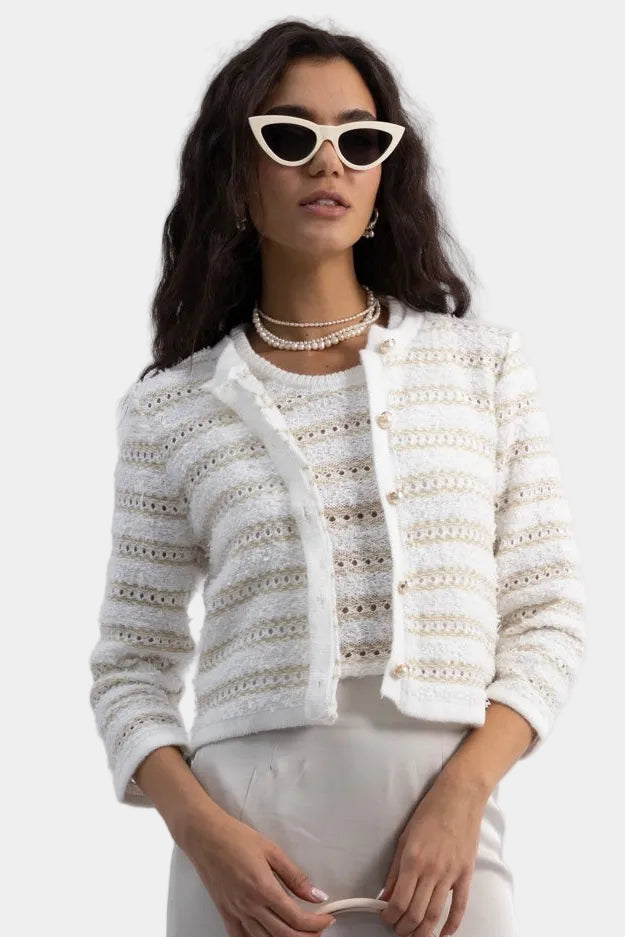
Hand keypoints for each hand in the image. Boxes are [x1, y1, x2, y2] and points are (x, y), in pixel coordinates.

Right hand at [181, 809, 336, 936]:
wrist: (205, 836)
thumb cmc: (235, 838)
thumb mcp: (272, 850)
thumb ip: (295, 876)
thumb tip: (315, 894)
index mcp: (264, 888)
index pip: (296, 918)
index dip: (316, 923)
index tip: (327, 918)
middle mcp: (250, 905)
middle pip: (283, 934)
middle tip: (319, 930)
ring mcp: (235, 912)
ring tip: (299, 935)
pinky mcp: (225, 913)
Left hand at [378, 773, 486, 936]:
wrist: (459, 797)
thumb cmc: (430, 812)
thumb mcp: (404, 838)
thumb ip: (395, 870)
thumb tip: (387, 895)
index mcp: (412, 860)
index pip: (399, 902)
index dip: (390, 917)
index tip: (385, 919)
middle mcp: (431, 870)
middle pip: (416, 914)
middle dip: (404, 928)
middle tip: (398, 930)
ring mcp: (451, 874)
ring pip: (435, 915)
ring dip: (423, 932)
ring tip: (414, 935)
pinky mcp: (466, 874)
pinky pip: (459, 907)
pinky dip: (451, 925)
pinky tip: (442, 933)